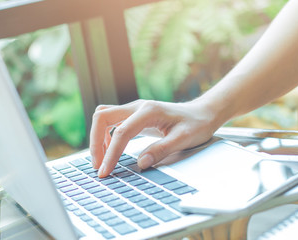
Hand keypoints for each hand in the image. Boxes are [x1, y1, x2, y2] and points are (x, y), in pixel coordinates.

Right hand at [90, 99, 220, 176]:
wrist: (202, 114)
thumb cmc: (196, 124)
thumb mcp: (184, 139)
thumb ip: (162, 150)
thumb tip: (141, 164)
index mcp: (149, 111)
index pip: (121, 132)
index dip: (111, 153)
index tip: (106, 172)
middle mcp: (138, 106)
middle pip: (102, 117)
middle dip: (95, 142)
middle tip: (98, 166)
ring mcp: (134, 110)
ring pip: (103, 118)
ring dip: (98, 138)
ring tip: (102, 161)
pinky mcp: (134, 116)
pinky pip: (111, 123)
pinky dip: (105, 136)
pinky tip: (110, 152)